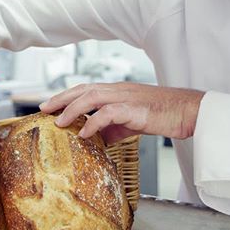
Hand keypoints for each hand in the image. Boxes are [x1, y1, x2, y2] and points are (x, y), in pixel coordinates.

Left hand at [39, 82, 204, 142]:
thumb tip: (93, 140)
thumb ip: (110, 128)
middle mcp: (118, 90)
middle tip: (43, 109)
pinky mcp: (134, 109)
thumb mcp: (129, 123)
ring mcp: (126, 97)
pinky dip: (93, 122)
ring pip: (92, 97)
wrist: (186, 112)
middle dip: (60, 98)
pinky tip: (84, 134)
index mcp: (116, 91)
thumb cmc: (161, 115)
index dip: (65, 96)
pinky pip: (108, 113)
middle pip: (83, 89)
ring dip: (72, 109)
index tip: (48, 105)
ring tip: (59, 123)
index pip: (85, 89)